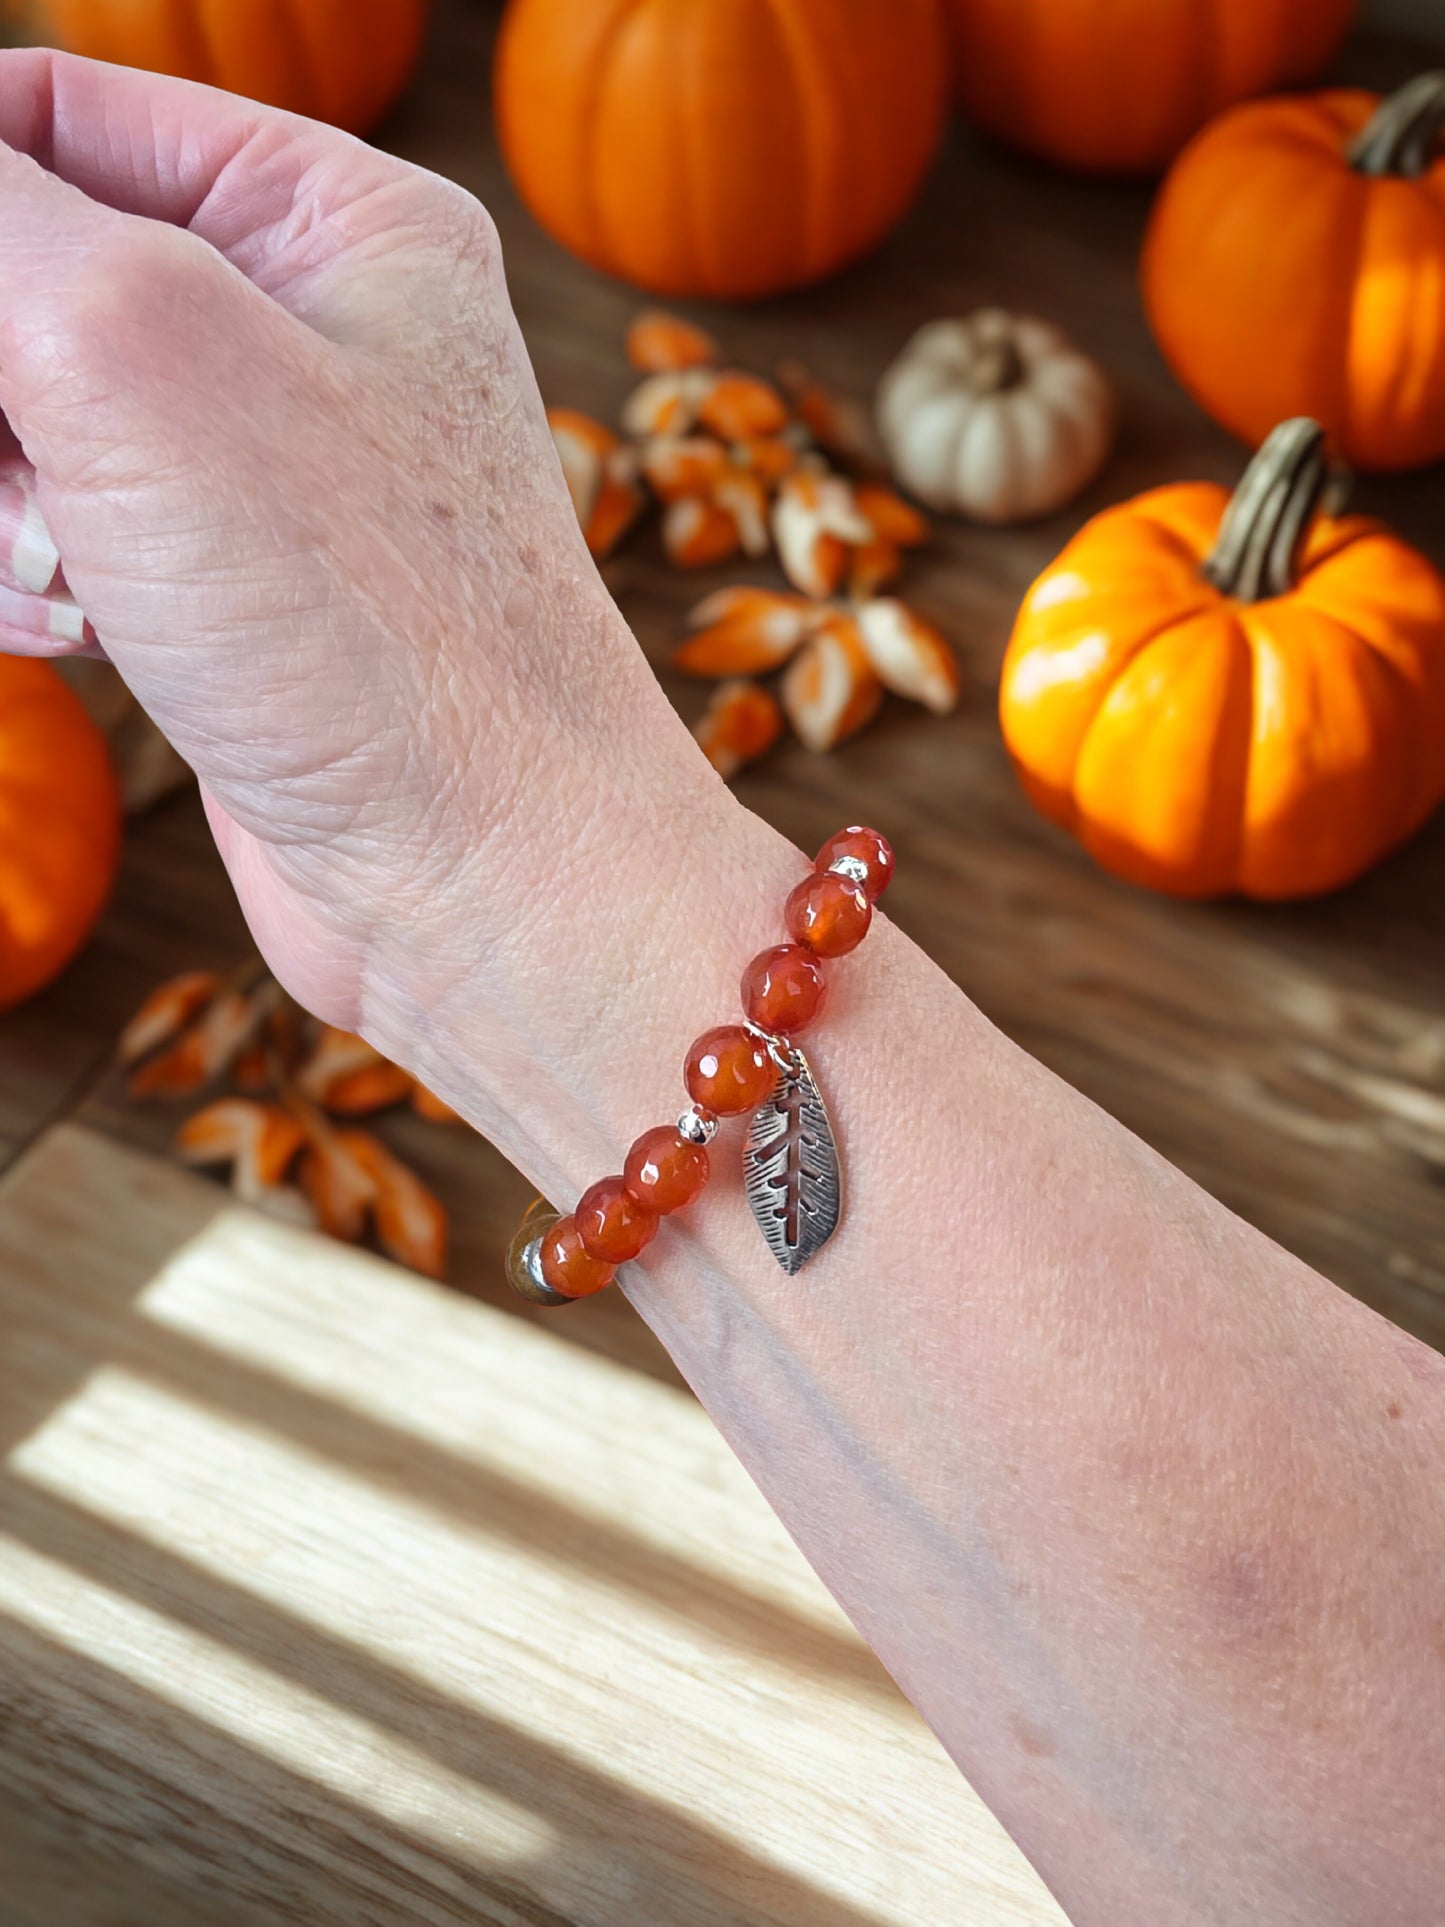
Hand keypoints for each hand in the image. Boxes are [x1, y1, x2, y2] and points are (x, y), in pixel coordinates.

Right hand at [0, 50, 710, 1035]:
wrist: (488, 881)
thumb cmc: (367, 621)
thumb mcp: (141, 349)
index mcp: (332, 214)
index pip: (48, 114)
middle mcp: (312, 329)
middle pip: (23, 284)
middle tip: (29, 484)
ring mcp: (270, 474)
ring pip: (22, 425)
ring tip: (60, 576)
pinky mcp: (232, 599)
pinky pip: (58, 538)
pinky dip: (27, 582)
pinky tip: (70, 636)